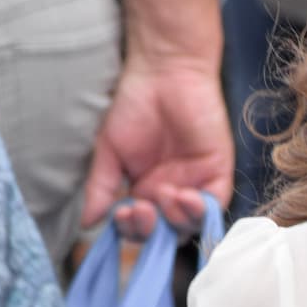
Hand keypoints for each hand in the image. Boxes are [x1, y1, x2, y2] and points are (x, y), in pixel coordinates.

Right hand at [82, 60, 232, 238]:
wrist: (163, 73)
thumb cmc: (134, 106)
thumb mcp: (109, 151)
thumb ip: (101, 188)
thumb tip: (87, 222)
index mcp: (145, 193)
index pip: (141, 229)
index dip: (132, 230)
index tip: (121, 215)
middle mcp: (172, 194)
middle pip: (166, 233)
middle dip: (153, 230)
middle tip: (141, 209)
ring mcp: (196, 184)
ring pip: (191, 223)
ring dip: (176, 219)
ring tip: (164, 195)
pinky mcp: (218, 171)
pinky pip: (215, 203)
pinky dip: (200, 208)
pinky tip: (184, 195)